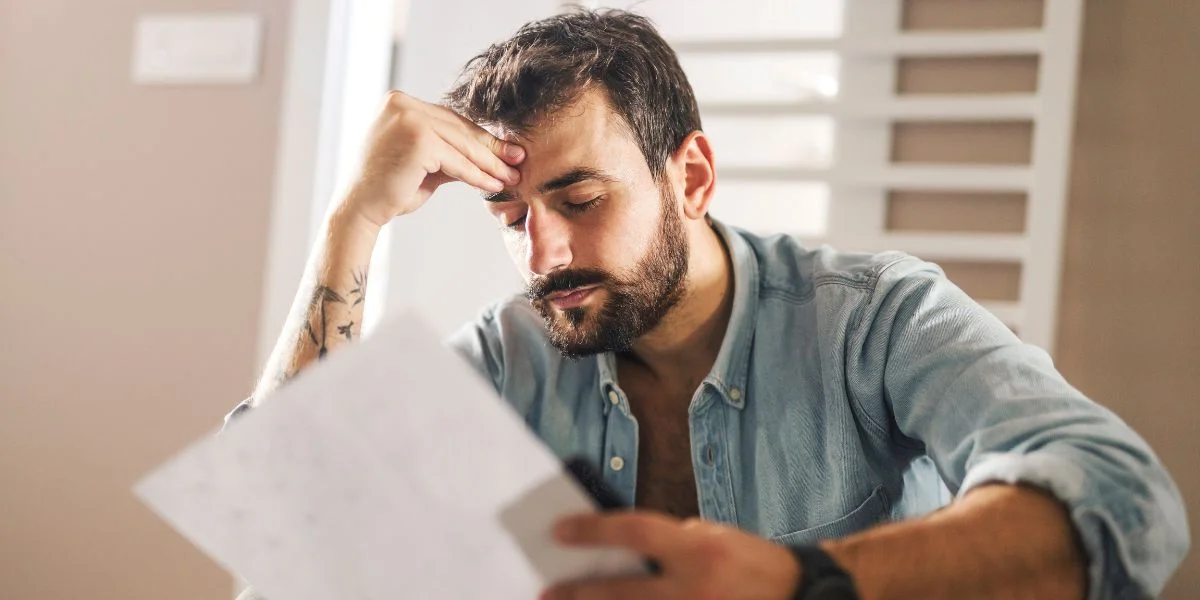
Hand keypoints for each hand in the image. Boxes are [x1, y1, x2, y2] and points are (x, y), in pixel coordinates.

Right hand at [340, 90, 525, 228]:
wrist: (359, 210)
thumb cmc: (388, 189)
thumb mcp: (425, 164)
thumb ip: (450, 154)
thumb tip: (490, 155)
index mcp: (397, 102)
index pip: (448, 119)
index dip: (478, 136)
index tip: (504, 150)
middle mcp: (401, 103)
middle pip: (457, 128)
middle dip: (490, 148)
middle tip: (517, 161)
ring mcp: (408, 118)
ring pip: (461, 144)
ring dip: (489, 163)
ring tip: (511, 177)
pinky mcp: (418, 139)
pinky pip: (456, 160)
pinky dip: (477, 175)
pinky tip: (493, 185)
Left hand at [542, 511, 801, 599]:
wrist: (801, 599)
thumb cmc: (756, 565)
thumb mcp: (719, 538)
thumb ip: (675, 543)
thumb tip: (630, 550)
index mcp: (698, 551)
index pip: (634, 533)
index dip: (592, 531)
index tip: (560, 530)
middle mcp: (694, 588)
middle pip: (620, 593)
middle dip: (578, 594)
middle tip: (547, 592)